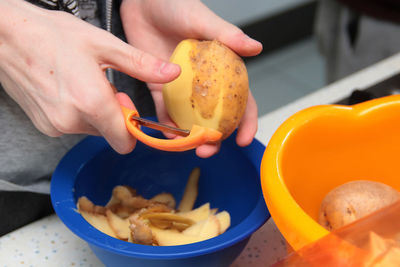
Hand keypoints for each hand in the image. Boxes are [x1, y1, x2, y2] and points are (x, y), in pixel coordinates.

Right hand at [0, 0, 179, 153]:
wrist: (5, 36)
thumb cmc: (52, 36)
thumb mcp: (104, 46)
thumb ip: (142, 64)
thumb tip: (172, 73)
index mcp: (92, 103)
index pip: (125, 141)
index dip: (132, 127)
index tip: (129, 106)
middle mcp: (73, 121)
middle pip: (110, 134)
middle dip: (114, 114)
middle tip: (104, 85)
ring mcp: (56, 126)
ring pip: (92, 129)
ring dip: (95, 112)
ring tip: (83, 83)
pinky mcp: (44, 125)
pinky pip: (73, 126)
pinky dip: (77, 112)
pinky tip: (69, 89)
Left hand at [120, 0, 261, 157]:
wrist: (143, 1)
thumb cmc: (175, 4)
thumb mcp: (202, 19)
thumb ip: (227, 35)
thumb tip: (256, 48)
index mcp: (222, 68)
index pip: (239, 99)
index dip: (245, 121)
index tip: (243, 139)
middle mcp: (203, 82)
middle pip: (215, 117)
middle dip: (215, 138)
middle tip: (209, 151)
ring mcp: (181, 87)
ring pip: (190, 118)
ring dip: (190, 137)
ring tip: (188, 148)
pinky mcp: (158, 86)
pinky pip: (163, 110)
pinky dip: (165, 125)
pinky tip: (167, 136)